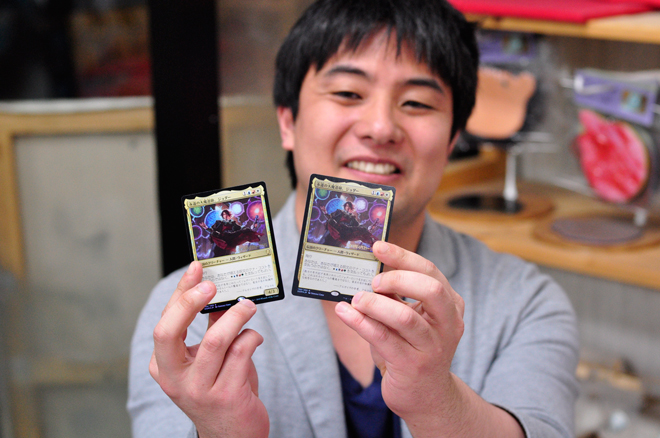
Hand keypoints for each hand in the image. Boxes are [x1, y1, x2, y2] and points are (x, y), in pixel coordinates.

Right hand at [149, 262, 268, 437]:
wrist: (232, 435)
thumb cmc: (220, 389)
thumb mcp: (207, 359)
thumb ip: (211, 328)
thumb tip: (221, 293)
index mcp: (164, 365)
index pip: (165, 321)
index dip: (180, 292)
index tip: (196, 268)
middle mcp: (175, 378)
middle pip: (169, 331)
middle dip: (189, 301)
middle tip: (211, 284)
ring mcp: (199, 389)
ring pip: (215, 340)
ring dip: (236, 316)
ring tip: (248, 306)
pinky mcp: (227, 395)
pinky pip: (241, 353)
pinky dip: (251, 337)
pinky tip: (255, 336)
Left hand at [334, 241, 464, 433]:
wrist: (425, 396)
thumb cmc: (412, 349)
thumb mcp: (409, 318)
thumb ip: (396, 296)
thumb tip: (366, 271)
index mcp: (450, 305)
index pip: (430, 271)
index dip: (403, 256)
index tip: (377, 247)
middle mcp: (447, 324)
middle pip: (430, 289)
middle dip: (397, 278)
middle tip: (373, 282)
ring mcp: (433, 347)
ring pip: (404, 317)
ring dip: (374, 304)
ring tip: (356, 299)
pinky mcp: (413, 366)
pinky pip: (383, 338)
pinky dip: (360, 322)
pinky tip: (344, 312)